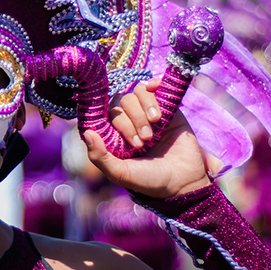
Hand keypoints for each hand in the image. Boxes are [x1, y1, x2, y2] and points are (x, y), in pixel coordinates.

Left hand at [82, 79, 209, 197]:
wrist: (183, 182)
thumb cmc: (149, 180)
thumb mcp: (120, 173)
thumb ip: (100, 157)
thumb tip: (87, 133)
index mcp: (115, 134)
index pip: (104, 114)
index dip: (113, 121)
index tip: (126, 139)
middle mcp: (129, 121)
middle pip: (120, 103)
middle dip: (131, 121)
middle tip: (144, 141)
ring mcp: (147, 112)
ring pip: (136, 94)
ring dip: (144, 109)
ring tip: (155, 128)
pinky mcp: (167, 107)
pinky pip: (154, 87)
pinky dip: (153, 87)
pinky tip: (157, 99)